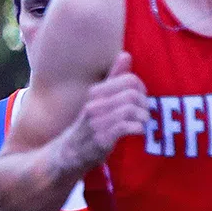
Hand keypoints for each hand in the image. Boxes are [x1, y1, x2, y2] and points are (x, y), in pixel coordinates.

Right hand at [64, 53, 149, 169]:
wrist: (66, 155)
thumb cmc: (87, 126)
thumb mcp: (97, 100)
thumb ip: (113, 78)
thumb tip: (125, 55)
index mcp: (96, 94)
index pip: (129, 80)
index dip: (141, 88)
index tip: (140, 99)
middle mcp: (94, 105)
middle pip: (132, 94)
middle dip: (144, 104)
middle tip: (143, 113)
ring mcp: (96, 123)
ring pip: (130, 109)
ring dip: (143, 117)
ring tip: (141, 123)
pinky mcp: (100, 139)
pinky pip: (126, 127)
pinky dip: (138, 129)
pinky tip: (136, 132)